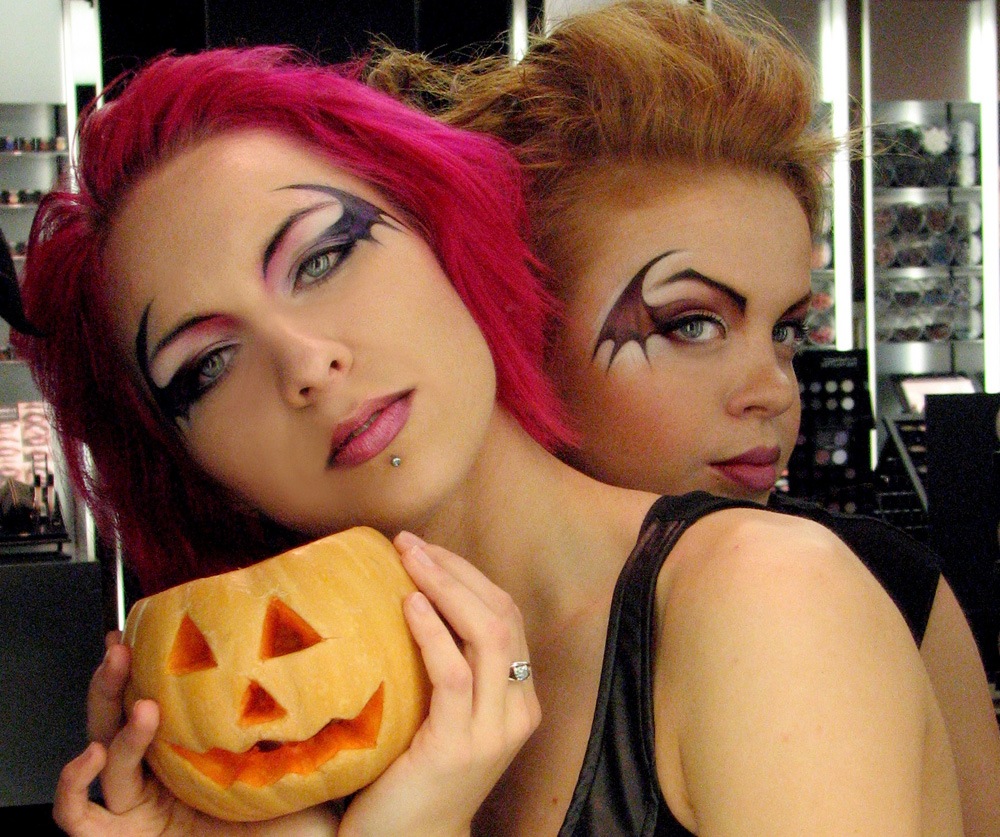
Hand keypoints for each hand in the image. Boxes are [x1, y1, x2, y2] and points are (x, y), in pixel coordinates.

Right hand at [54, 633, 338, 835]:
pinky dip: (74, 785)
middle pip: (119, 717)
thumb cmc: (302, 824)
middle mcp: (162, 775)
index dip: (145, 663)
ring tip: (144, 706)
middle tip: (122, 648)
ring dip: (113, 725)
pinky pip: (78, 817)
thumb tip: (326, 644)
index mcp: (194, 749)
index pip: (159, 697)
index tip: (147, 628)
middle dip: (113, 679)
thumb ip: (304, 707)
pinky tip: (94, 756)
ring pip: (102, 755)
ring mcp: (140, 808)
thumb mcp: (302, 750)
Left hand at [338, 532, 539, 836]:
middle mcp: (518, 711)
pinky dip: (433, 632)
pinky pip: (454, 675)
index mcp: (519, 698)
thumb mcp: (446, 712)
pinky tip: (409, 604)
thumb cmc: (417, 772)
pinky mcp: (458, 747)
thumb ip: (448, 666)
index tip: (427, 549)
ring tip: (408, 559)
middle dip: (457, 571)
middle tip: (410, 543)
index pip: (507, 616)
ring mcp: (493, 731)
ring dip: (446, 587)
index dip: (469, 575)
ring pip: (489, 636)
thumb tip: (410, 594)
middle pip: (502, 616)